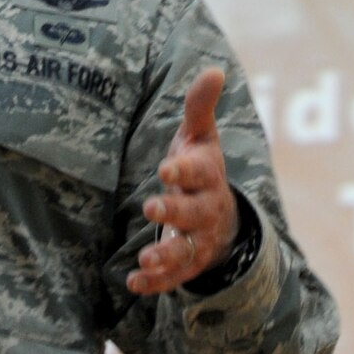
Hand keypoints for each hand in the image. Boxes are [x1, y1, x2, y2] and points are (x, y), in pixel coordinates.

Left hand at [127, 66, 238, 295]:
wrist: (221, 218)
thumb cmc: (200, 169)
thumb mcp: (200, 137)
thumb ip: (200, 107)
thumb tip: (214, 70)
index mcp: (208, 176)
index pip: (200, 172)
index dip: (184, 170)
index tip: (166, 168)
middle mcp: (206, 209)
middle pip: (194, 213)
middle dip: (174, 211)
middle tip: (150, 206)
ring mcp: (197, 239)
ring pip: (185, 250)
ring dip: (166, 255)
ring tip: (145, 258)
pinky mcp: (186, 264)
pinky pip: (173, 277)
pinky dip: (155, 283)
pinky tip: (133, 283)